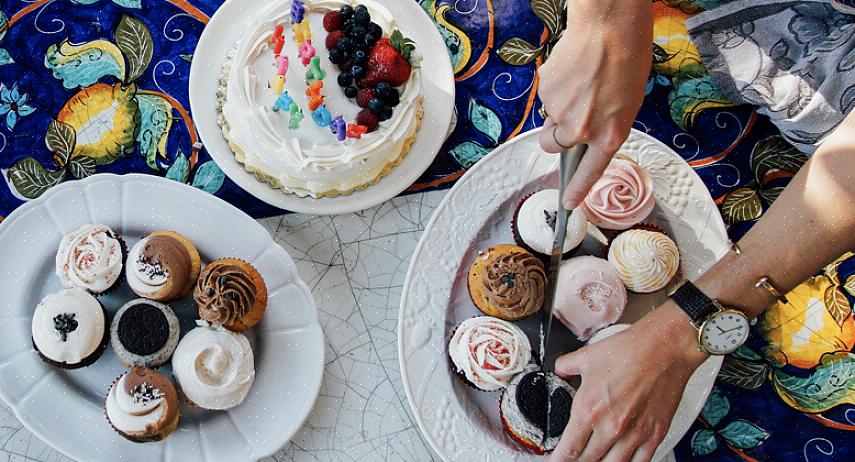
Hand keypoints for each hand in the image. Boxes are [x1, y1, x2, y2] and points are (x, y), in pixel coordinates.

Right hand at [537, 0, 651, 208]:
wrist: (609, 27)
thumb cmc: (627, 59)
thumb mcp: (627, 103)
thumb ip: (604, 127)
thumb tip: (583, 135)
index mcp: (609, 134)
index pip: (589, 172)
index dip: (576, 190)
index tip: (568, 204)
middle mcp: (583, 129)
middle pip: (553, 146)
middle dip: (554, 135)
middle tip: (567, 114)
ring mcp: (561, 112)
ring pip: (548, 121)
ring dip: (556, 109)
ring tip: (578, 84)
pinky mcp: (546, 93)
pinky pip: (545, 98)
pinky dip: (555, 89)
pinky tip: (571, 72)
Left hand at [551, 303, 707, 461]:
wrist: (665, 347)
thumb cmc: (630, 350)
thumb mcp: (586, 356)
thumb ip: (565, 368)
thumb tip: (560, 374)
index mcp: (588, 410)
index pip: (567, 450)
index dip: (558, 459)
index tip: (555, 458)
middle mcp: (610, 427)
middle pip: (587, 461)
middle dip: (577, 461)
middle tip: (574, 457)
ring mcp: (634, 435)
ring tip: (595, 458)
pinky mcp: (655, 435)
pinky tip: (620, 459)